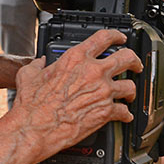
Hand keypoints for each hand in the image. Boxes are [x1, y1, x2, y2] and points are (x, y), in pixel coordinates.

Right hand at [11, 28, 141, 160]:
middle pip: (126, 57)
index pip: (103, 38)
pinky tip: (125, 116)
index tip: (121, 38)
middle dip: (134, 60)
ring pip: (130, 86)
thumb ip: (37, 65)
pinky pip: (124, 111)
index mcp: (76, 58)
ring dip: (131, 91)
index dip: (116, 35)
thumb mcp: (28, 75)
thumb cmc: (32, 104)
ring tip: (129, 94)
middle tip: (135, 65)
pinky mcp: (105, 112)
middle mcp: (93, 72)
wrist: (35, 128)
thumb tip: (39, 63)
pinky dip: (126, 114)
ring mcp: (102, 91)